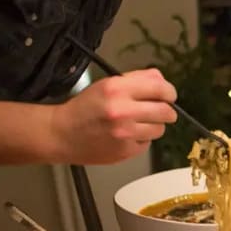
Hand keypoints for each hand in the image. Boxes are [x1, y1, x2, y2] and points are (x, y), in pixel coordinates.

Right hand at [50, 68, 177, 163]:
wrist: (61, 134)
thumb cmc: (85, 107)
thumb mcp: (108, 84)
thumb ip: (137, 79)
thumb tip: (162, 80)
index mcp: (118, 89)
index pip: (160, 88)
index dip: (169, 92)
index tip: (169, 95)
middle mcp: (123, 111)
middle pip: (166, 111)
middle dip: (167, 111)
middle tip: (160, 111)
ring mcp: (125, 133)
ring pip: (160, 129)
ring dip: (154, 126)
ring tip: (137, 123)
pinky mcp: (126, 151)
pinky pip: (147, 143)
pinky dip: (142, 139)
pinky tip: (127, 136)